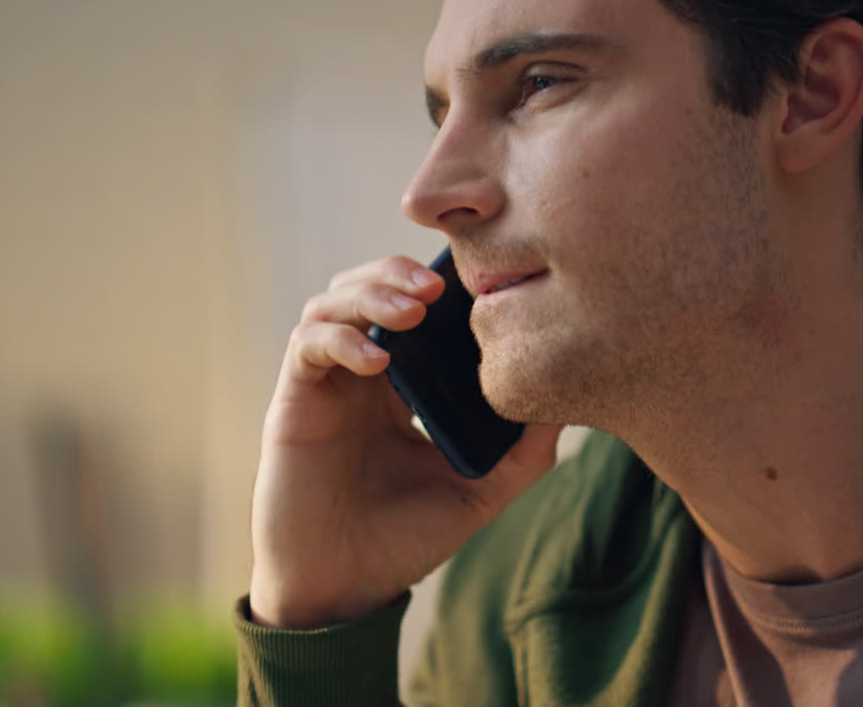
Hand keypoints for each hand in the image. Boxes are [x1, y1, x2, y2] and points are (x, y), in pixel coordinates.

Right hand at [249, 255, 562, 629]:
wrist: (345, 588)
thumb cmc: (406, 540)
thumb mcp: (483, 489)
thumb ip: (525, 449)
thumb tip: (567, 398)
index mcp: (402, 386)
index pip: (414, 308)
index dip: (437, 283)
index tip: (476, 278)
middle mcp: (361, 375)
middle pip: (367, 286)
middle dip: (399, 272)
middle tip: (438, 287)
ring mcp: (326, 384)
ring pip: (333, 302)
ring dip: (371, 292)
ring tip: (414, 310)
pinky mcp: (295, 401)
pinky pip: (308, 345)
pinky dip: (341, 339)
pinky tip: (378, 360)